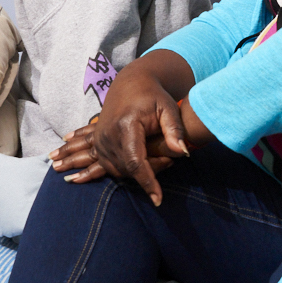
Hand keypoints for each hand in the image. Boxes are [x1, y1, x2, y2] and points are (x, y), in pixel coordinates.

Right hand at [72, 51, 196, 205]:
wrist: (131, 83)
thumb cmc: (153, 95)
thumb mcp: (168, 107)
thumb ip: (175, 129)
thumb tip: (183, 152)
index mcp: (125, 125)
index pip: (136, 162)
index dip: (148, 181)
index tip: (158, 199)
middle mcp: (108, 135)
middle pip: (128, 169)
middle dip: (150, 173)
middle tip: (170, 162)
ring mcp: (100, 140)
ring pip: (118, 171)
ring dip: (138, 172)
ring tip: (159, 160)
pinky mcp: (98, 143)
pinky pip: (110, 167)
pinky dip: (126, 169)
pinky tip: (143, 162)